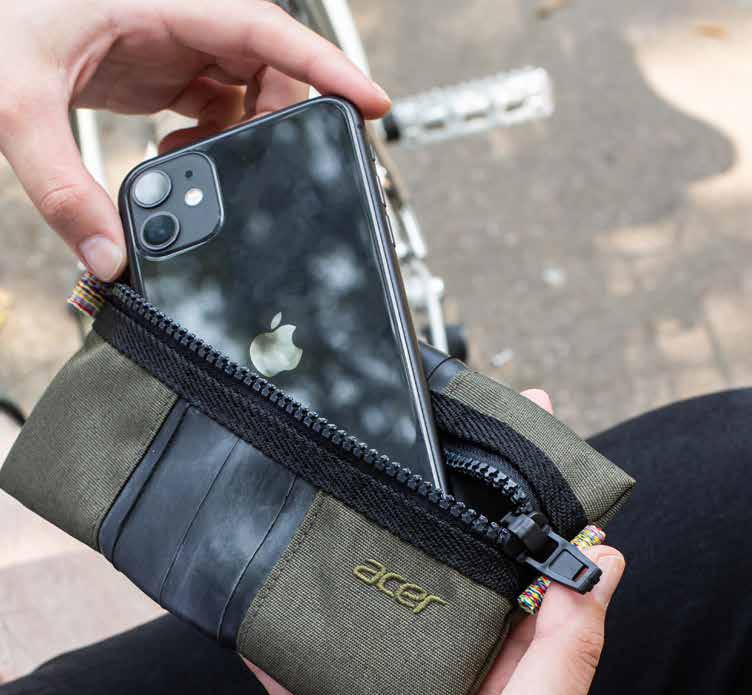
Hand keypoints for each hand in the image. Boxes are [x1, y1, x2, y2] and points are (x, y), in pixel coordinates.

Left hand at [0, 0, 388, 278]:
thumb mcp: (16, 107)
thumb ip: (61, 189)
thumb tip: (109, 260)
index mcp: (160, 2)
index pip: (265, 28)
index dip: (325, 64)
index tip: (370, 104)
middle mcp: (179, 18)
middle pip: (270, 66)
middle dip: (281, 121)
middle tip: (274, 171)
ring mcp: (175, 44)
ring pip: (250, 88)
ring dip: (244, 137)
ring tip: (204, 171)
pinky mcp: (165, 70)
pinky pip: (220, 104)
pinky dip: (215, 142)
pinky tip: (180, 162)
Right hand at [251, 390, 625, 694]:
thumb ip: (562, 658)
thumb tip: (601, 564)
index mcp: (519, 681)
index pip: (544, 576)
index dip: (543, 509)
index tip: (532, 438)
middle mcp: (462, 678)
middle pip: (459, 574)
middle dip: (447, 513)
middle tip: (425, 442)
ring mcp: (394, 690)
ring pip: (381, 598)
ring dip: (366, 553)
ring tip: (346, 489)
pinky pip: (308, 646)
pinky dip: (288, 616)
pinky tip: (268, 572)